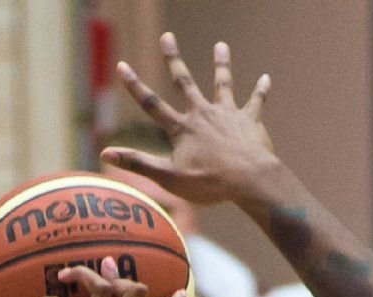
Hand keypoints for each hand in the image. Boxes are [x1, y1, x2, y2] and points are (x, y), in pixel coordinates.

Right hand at [103, 35, 277, 205]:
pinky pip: (256, 101)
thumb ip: (138, 163)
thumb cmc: (209, 183)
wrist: (249, 180)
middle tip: (167, 36)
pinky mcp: (250, 121)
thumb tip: (105, 154)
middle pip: (185, 82)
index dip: (135, 86)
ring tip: (221, 45)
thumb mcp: (169, 178)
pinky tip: (267, 77)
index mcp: (182, 128)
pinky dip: (261, 90)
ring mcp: (227, 115)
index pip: (152, 104)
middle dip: (173, 59)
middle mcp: (203, 114)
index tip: (122, 65)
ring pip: (222, 84)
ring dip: (221, 64)